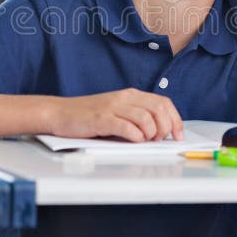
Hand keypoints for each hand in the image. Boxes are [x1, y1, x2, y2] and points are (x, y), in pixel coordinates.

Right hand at [48, 88, 183, 142]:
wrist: (59, 113)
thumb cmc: (88, 117)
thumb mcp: (117, 112)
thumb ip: (136, 118)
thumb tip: (160, 134)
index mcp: (131, 95)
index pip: (163, 102)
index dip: (175, 119)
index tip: (178, 135)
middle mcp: (124, 98)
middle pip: (158, 109)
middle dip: (165, 127)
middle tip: (159, 140)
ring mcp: (112, 107)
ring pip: (145, 118)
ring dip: (151, 133)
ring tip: (145, 141)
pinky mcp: (101, 119)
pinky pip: (126, 126)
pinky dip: (135, 136)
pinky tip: (133, 141)